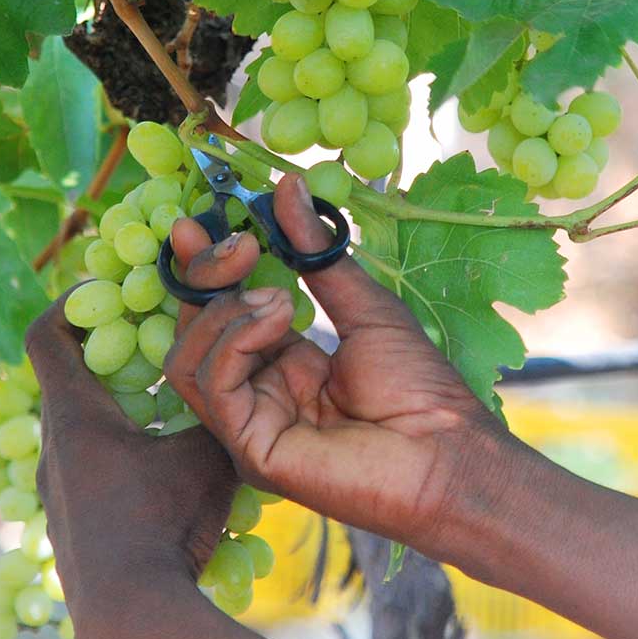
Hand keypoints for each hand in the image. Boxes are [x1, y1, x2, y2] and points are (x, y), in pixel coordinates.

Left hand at [26, 297, 236, 638]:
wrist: (133, 617)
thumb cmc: (166, 522)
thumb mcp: (207, 453)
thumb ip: (219, 406)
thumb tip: (241, 368)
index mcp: (74, 416)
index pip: (46, 335)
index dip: (71, 302)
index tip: (109, 293)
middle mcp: (51, 450)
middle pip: (69, 384)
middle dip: (113, 360)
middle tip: (159, 349)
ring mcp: (54, 496)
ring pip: (81, 434)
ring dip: (121, 415)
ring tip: (172, 415)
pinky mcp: (69, 530)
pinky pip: (89, 476)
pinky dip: (121, 460)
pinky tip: (166, 478)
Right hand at [164, 174, 524, 555]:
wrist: (449, 453)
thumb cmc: (420, 390)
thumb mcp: (366, 306)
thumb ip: (318, 253)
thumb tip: (287, 185)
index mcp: (282, 366)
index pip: (220, 312)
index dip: (205, 269)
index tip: (198, 223)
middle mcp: (257, 395)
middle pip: (194, 331)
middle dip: (208, 278)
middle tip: (241, 245)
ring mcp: (249, 426)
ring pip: (187, 358)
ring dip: (225, 311)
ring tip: (280, 297)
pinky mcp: (250, 448)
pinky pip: (213, 384)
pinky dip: (235, 341)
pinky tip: (278, 322)